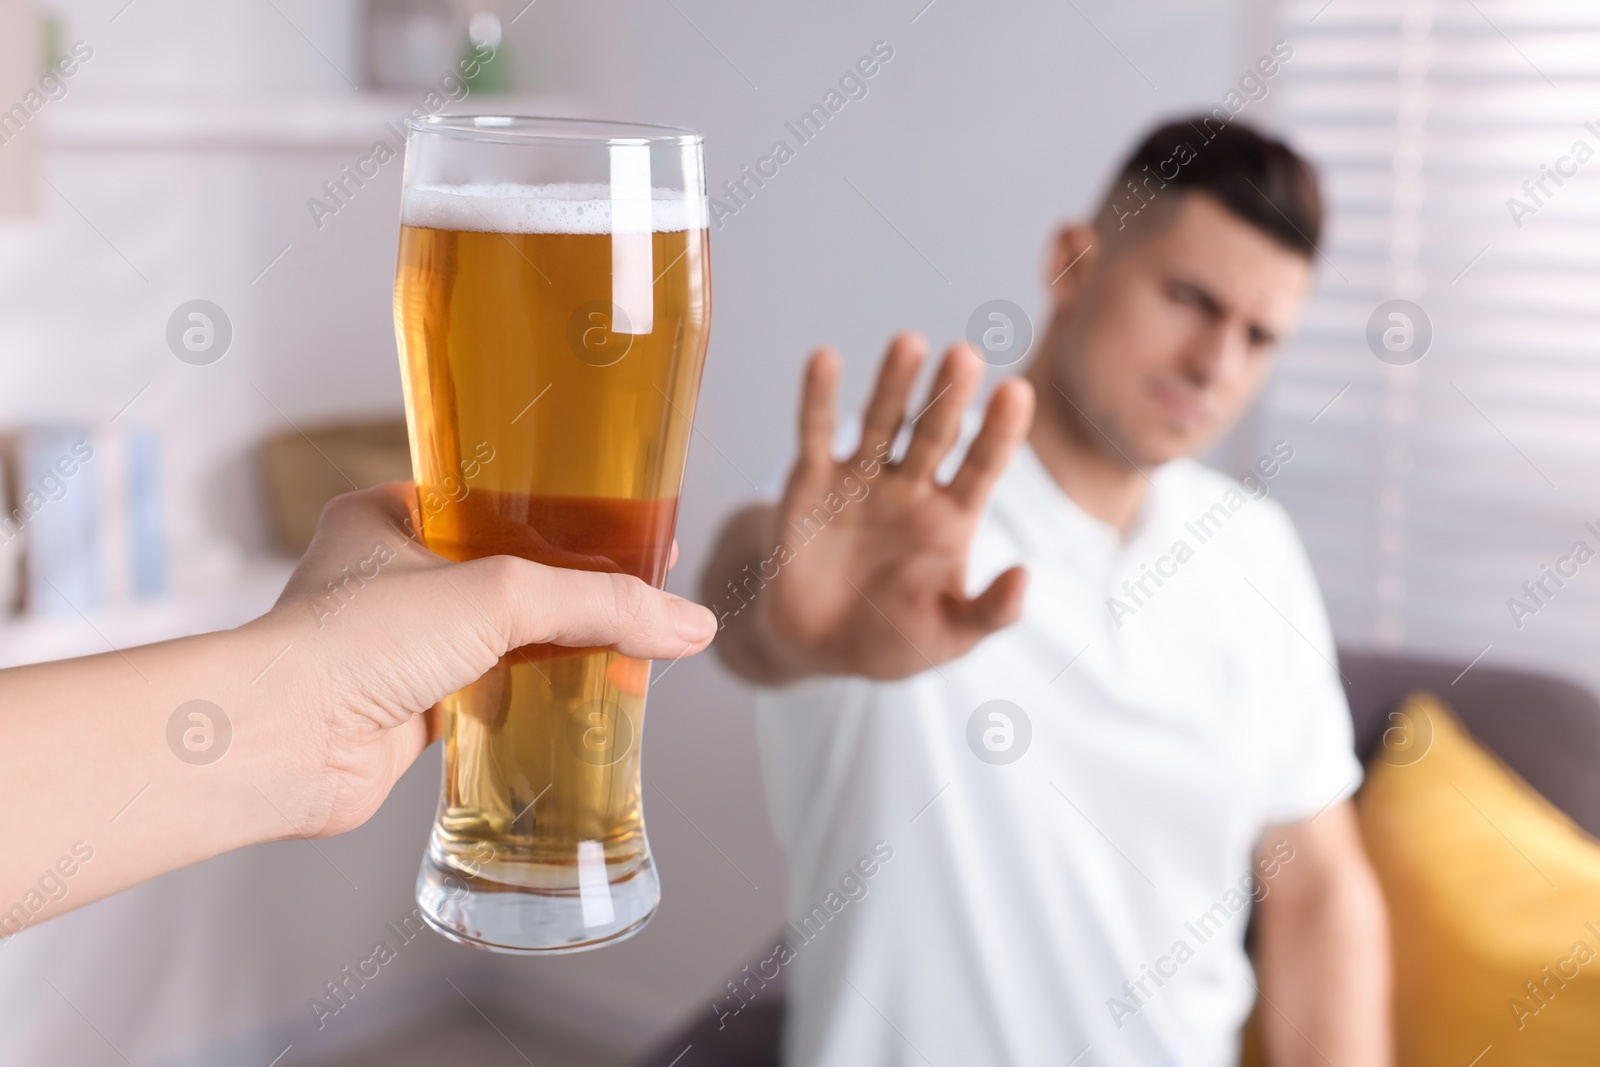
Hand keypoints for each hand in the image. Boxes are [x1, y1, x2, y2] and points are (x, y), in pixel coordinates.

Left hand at [248, 483, 714, 837]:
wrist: (281, 745)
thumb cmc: (351, 645)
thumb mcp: (497, 595)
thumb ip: (600, 603)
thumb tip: (688, 623)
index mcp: (391, 516)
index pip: (499, 499)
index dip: (569, 511)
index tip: (629, 524)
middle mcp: (391, 576)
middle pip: (510, 571)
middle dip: (572, 585)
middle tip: (638, 586)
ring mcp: (401, 646)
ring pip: (502, 636)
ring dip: (555, 645)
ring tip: (626, 643)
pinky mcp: (412, 708)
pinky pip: (492, 693)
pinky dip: (533, 696)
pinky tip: (581, 698)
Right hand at [750, 333, 1033, 679]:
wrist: (814, 648)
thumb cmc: (892, 641)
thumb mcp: (950, 637)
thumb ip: (989, 612)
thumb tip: (1026, 577)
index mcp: (953, 518)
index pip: (984, 465)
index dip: (1000, 431)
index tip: (1018, 391)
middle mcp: (912, 487)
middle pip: (936, 432)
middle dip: (950, 396)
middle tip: (965, 356)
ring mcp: (862, 479)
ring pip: (883, 422)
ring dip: (895, 384)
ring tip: (909, 343)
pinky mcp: (812, 481)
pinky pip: (815, 434)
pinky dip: (818, 399)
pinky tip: (825, 359)